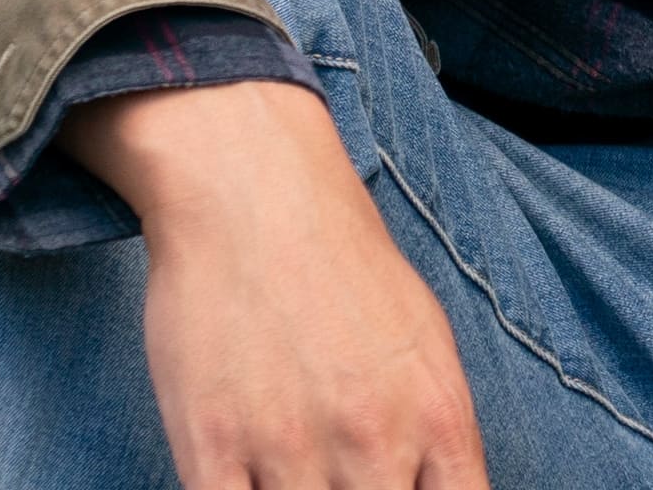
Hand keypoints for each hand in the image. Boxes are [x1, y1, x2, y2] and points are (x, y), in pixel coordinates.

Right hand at [62, 79, 487, 487]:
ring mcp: (291, 448)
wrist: (255, 193)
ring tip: (293, 475)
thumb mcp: (427, 343)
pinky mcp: (211, 447)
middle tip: (341, 482)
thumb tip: (441, 487)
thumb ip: (436, 433)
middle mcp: (375, 440)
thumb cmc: (344, 267)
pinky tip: (245, 481)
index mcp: (438, 416)